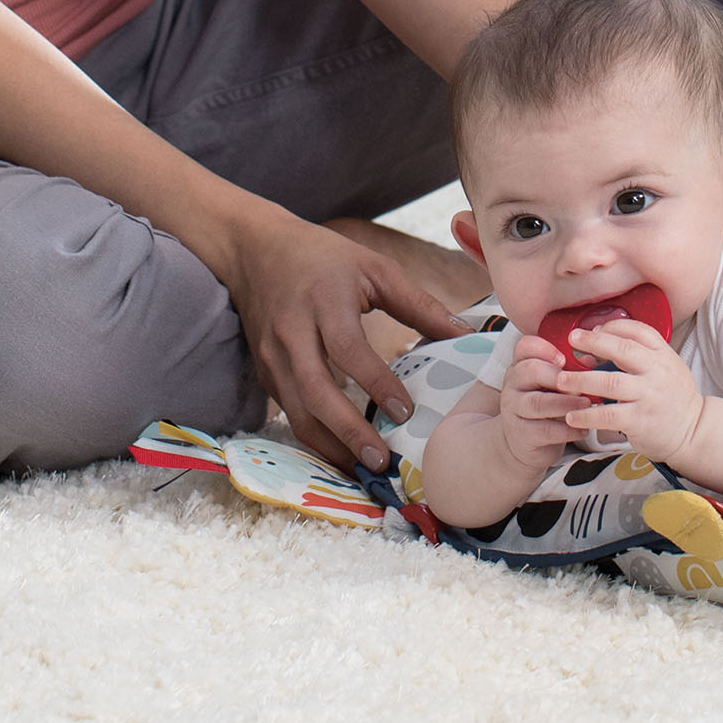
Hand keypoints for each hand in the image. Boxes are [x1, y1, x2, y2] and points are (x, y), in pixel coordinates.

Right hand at [218, 205, 463, 471]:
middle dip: (349, 431)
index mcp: (324, 300)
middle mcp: (293, 331)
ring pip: (297, 412)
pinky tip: (342, 452)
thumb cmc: (325, 258)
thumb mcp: (375, 268)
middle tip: (382, 461)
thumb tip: (464, 334)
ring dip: (330, 446)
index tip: (405, 411)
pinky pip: (289, 412)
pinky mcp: (265, 372)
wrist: (258, 251)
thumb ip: (418, 304)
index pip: (348, 348)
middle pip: (316, 391)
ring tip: (364, 470)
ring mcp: (274, 355)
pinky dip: (315, 438)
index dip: (376, 383)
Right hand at [498, 335, 582, 474]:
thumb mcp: (554, 384)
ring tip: (587, 404)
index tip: (564, 358)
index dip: (544, 349)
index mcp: (521, 364)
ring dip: (566, 403)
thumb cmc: (546, 404)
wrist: (526, 441)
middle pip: (530, 371)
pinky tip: (583, 429)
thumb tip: (590, 361)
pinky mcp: (522, 435)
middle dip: (559, 376)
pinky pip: (545, 430)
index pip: (525, 346)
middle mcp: (513, 384)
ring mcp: (514, 410)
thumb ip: (570, 370)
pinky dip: (567, 430)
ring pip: (538, 403)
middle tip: (581, 383)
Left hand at [555, 321, 703, 461]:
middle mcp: (657, 372)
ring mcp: (648, 396)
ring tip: (561, 380)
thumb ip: (638, 355)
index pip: (637, 330)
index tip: (592, 330)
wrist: (693, 431)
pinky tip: (572, 415)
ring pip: (609, 382)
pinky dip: (586, 414)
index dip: (611, 327)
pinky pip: (607, 415)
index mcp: (663, 355)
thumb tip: (596, 347)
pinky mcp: (640, 421)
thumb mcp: (664, 367)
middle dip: (592, 342)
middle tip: (571, 340)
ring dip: (581, 380)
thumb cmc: (672, 396)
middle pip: (621, 349)